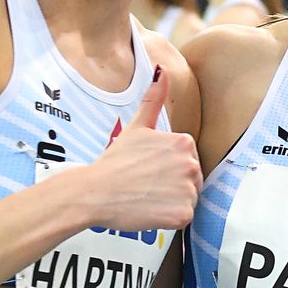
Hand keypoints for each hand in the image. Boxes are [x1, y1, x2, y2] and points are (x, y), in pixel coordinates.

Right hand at [72, 68, 201, 229]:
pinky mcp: (183, 213)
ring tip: (147, 196)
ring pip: (188, 198)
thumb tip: (161, 70)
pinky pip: (183, 216)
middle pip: (191, 179)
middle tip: (145, 184)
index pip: (187, 160)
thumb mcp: (137, 127)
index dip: (167, 167)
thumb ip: (153, 100)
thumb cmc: (114, 161)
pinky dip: (169, 217)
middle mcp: (192, 164)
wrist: (95, 192)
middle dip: (172, 184)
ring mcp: (189, 190)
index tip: (148, 170)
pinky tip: (150, 209)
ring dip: (171, 201)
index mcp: (184, 143)